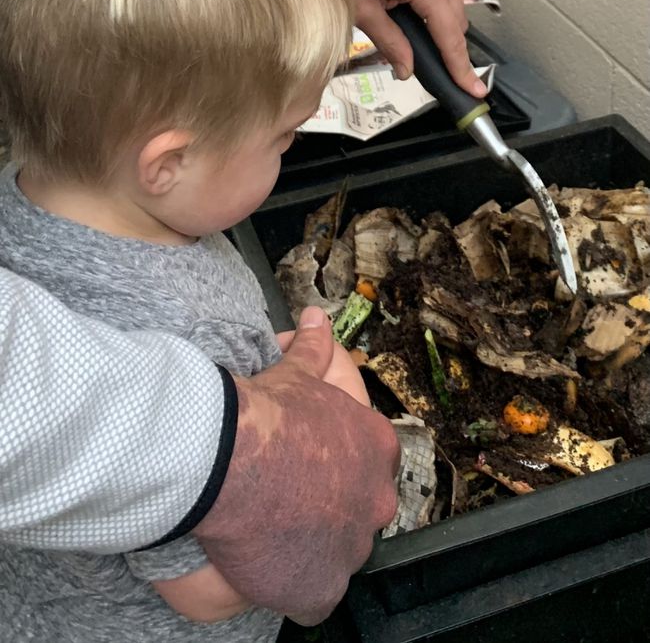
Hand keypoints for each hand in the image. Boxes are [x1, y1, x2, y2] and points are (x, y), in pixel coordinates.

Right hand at [193, 306, 399, 624]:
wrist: (232, 456)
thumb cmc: (266, 413)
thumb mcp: (296, 375)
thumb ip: (315, 350)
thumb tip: (318, 316)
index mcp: (379, 448)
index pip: (370, 464)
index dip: (336, 467)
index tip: (305, 468)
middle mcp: (379, 500)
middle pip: (359, 510)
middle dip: (330, 507)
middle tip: (286, 500)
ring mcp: (353, 547)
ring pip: (339, 553)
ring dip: (312, 547)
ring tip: (272, 533)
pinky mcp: (323, 588)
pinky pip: (314, 596)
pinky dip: (293, 586)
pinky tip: (268, 568)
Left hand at [319, 0, 486, 96]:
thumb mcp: (364, 9)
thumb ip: (390, 42)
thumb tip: (406, 69)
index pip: (451, 39)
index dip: (461, 68)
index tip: (474, 90)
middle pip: (457, 24)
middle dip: (453, 52)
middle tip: (448, 78)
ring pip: (451, 6)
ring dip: (443, 29)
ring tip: (429, 51)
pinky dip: (436, 8)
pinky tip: (418, 20)